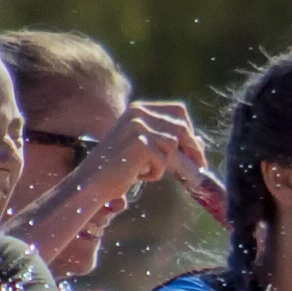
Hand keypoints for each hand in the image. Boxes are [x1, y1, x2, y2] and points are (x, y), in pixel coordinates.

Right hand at [77, 102, 210, 213]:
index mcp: (139, 108)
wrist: (92, 182)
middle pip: (181, 127)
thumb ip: (168, 141)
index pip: (178, 111)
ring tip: (145, 171)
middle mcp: (138, 112)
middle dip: (192, 149)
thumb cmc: (118, 167)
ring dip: (165, 164)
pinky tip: (136, 175)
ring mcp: (138, 126)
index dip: (191, 130)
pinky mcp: (140, 143)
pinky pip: (163, 161)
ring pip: (174, 146)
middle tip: (198, 168)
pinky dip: (154, 173)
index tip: (197, 150)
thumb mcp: (145, 148)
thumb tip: (200, 143)